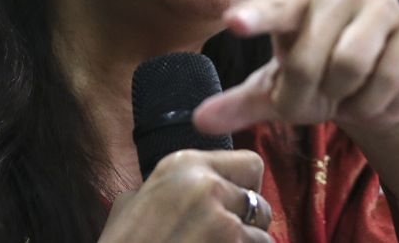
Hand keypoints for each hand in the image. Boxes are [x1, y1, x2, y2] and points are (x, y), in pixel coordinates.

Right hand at [98, 150, 272, 242]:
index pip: (250, 164)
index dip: (246, 187)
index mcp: (184, 164)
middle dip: (248, 225)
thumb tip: (191, 188)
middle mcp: (207, 185)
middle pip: (260, 203)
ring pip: (264, 237)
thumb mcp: (134, 201)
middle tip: (221, 237)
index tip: (232, 205)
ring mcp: (223, 222)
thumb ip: (171, 187)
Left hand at [193, 0, 398, 136]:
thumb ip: (239, 103)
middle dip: (303, 97)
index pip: (274, 6)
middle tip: (309, 104)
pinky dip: (372, 102)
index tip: (233, 23)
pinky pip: (387, 78)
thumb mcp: (274, 92)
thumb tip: (199, 119)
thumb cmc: (315, 80)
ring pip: (350, 66)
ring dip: (340, 99)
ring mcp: (381, 5)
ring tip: (341, 95)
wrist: (377, 89)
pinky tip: (372, 95)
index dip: (255, 16)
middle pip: (309, 58)